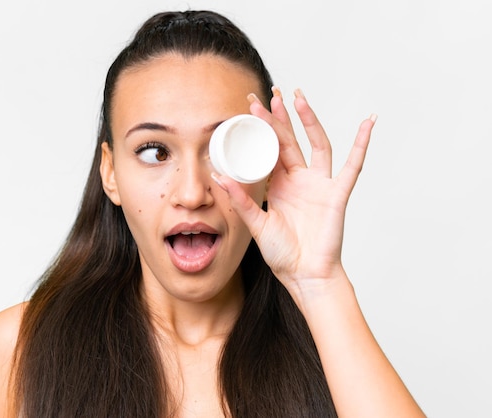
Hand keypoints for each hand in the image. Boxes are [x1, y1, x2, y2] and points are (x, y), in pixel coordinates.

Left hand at [213, 88, 375, 295]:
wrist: (305, 275)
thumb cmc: (283, 253)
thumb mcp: (257, 223)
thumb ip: (241, 200)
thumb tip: (218, 175)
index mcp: (279, 184)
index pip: (269, 148)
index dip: (261, 128)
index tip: (249, 106)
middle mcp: (300, 179)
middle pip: (290, 140)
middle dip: (280, 117)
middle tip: (269, 93)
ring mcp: (320, 184)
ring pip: (317, 144)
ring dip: (310, 121)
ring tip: (299, 97)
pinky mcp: (337, 194)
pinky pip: (353, 166)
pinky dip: (361, 144)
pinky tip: (368, 123)